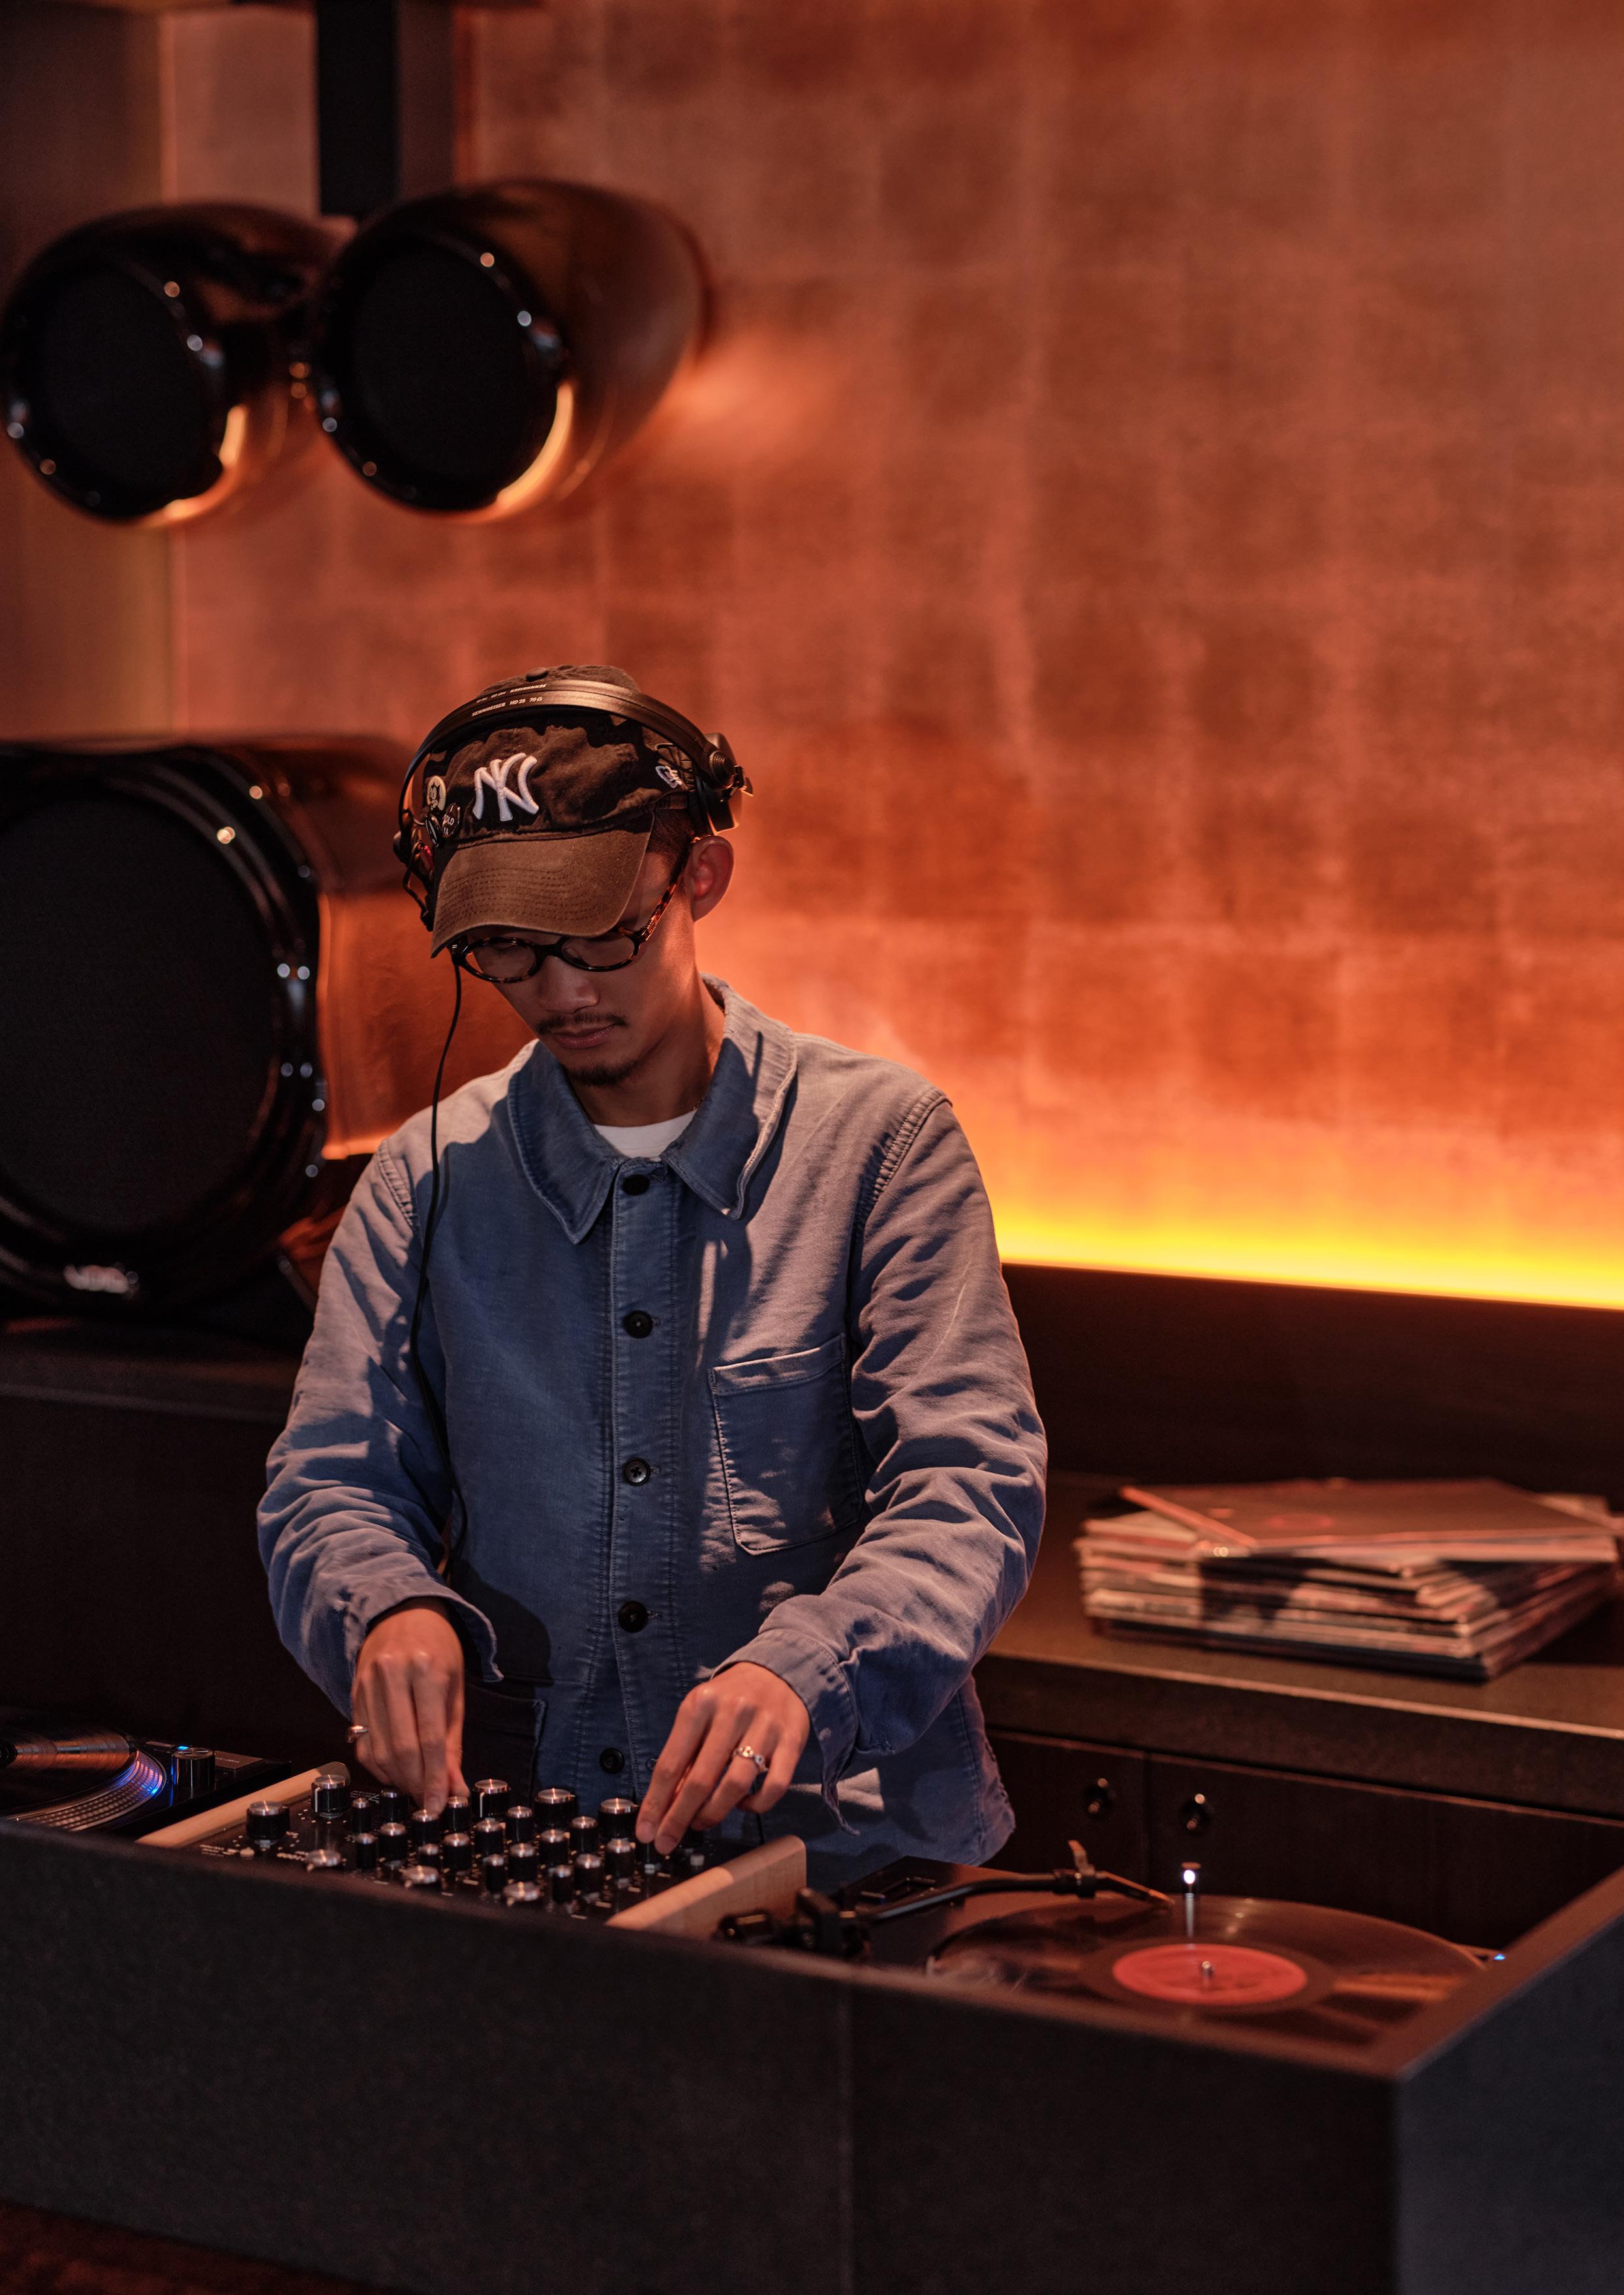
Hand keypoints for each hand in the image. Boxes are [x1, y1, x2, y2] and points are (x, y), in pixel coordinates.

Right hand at [350, 1599, 466, 1811]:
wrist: (401, 1612)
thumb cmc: (438, 1648)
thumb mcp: (455, 1689)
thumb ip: (452, 1741)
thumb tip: (453, 1787)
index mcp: (427, 1669)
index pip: (428, 1737)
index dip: (434, 1778)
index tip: (439, 1806)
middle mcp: (393, 1675)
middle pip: (400, 1748)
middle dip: (416, 1783)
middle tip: (428, 1802)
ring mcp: (367, 1684)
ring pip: (377, 1750)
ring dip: (397, 1778)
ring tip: (416, 1788)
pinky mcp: (353, 1693)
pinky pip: (362, 1742)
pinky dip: (378, 1766)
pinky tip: (395, 1771)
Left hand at [636, 1661, 809, 1854]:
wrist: (779, 1671)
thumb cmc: (730, 1699)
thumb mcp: (699, 1714)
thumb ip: (683, 1754)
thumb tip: (666, 1803)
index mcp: (701, 1704)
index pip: (671, 1763)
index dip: (656, 1803)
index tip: (647, 1831)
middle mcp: (732, 1712)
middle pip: (700, 1779)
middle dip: (679, 1817)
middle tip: (668, 1840)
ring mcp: (764, 1726)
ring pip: (735, 1785)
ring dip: (714, 1813)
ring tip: (702, 1822)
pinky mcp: (792, 1740)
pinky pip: (774, 1786)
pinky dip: (756, 1806)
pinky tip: (743, 1805)